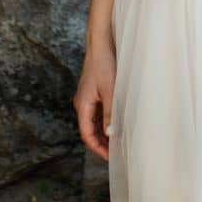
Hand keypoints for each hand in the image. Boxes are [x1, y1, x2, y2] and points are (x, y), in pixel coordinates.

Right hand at [74, 42, 116, 160]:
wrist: (101, 44)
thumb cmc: (104, 65)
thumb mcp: (110, 91)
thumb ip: (110, 113)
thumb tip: (111, 134)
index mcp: (83, 105)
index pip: (87, 134)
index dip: (98, 148)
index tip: (111, 157)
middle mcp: (82, 104)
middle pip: (89, 130)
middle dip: (101, 143)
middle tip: (117, 153)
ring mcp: (87, 98)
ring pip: (94, 122)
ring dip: (104, 132)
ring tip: (119, 141)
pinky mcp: (93, 92)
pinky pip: (98, 112)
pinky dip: (106, 121)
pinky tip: (117, 124)